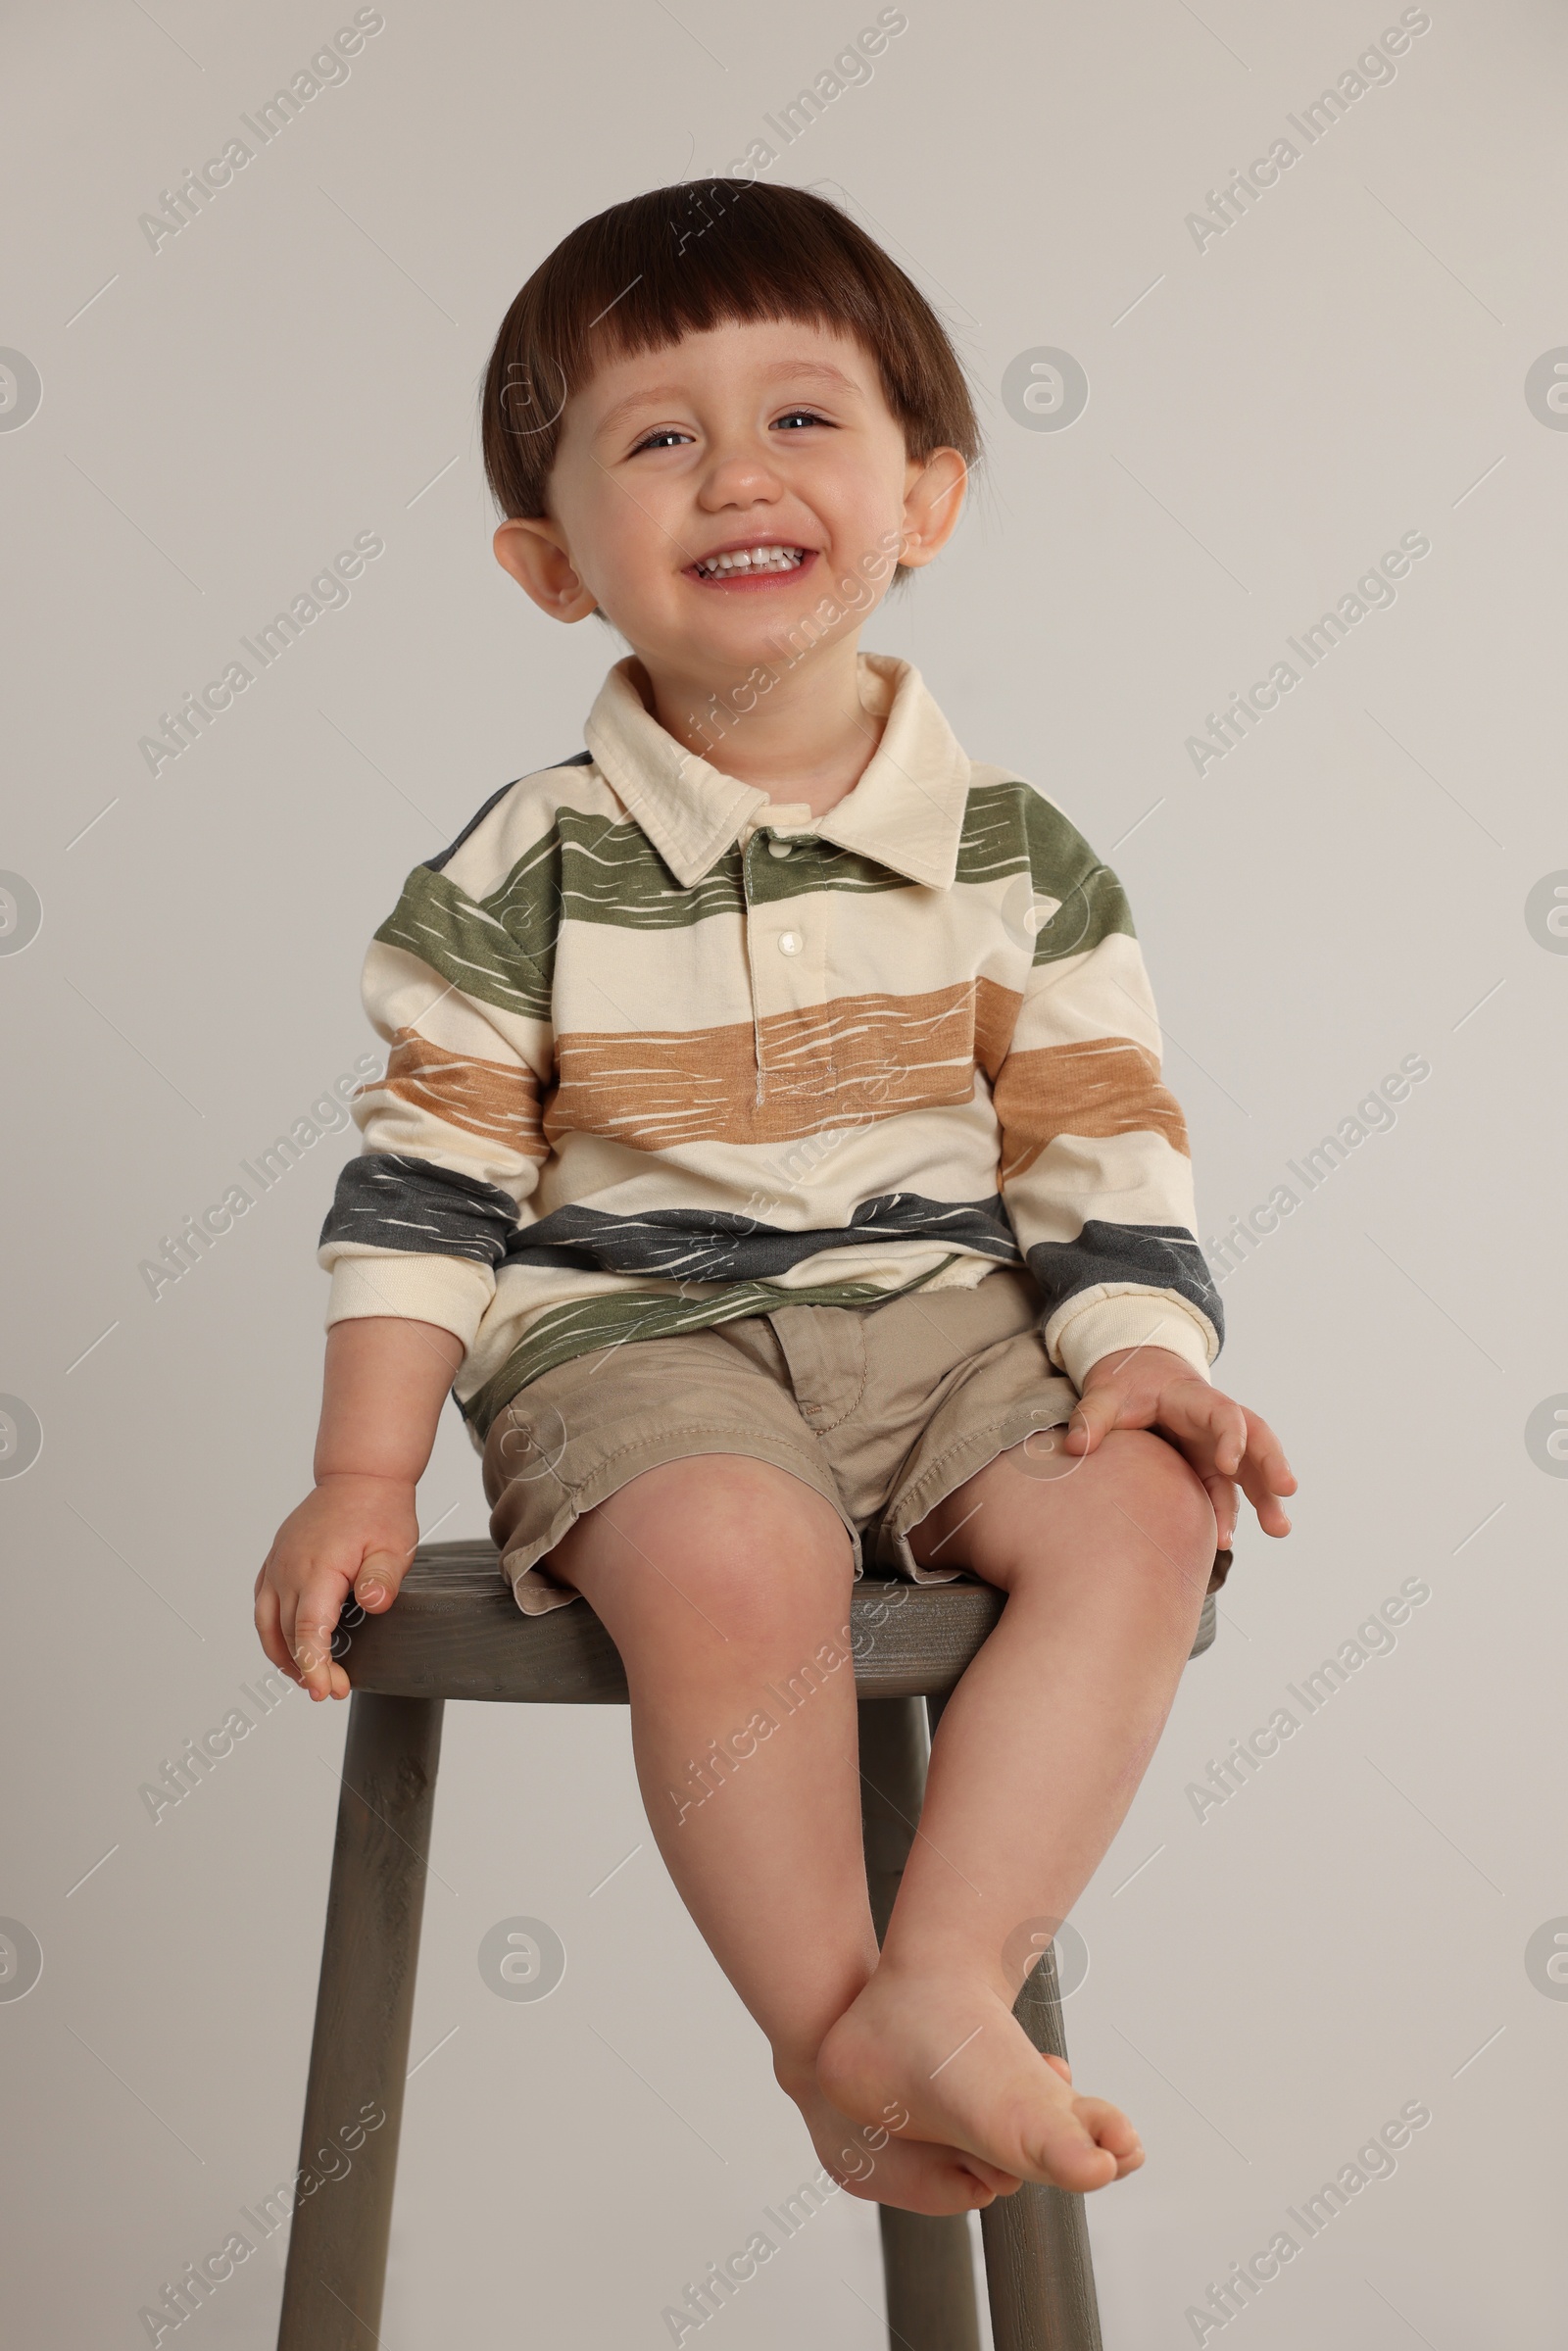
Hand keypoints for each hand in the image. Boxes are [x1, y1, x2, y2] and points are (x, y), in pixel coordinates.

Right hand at [253, 1473, 419, 1700]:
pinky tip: (290, 1645)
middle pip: (285, 1634)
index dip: (314, 1666)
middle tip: (331, 1690)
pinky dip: (272, 1631)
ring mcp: (277, 1564)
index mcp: (317, 1567)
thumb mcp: (394, 1545)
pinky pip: (263, 1604)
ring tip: (308, 1676)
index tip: (324, 1691)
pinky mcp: (276, 1561)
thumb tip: (373, 1603)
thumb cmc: (379, 1510)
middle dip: (305, 1669)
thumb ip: (383, 1578)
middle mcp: (288, 1568)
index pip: (307, 1630)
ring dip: (283, 1655)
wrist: (359, 1476)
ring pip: (266, 1623)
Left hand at [1066, 1346, 1294, 1544]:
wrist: (1136, 1381)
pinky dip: (1230, 1514)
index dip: (1231, 1435)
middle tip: (1286, 1490)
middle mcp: (1214, 1423)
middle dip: (1272, 1463)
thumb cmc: (1125, 1385)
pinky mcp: (1209, 1467)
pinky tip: (1225, 1542)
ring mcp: (1216, 1446)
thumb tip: (1074, 1447)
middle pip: (1256, 1438)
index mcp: (1194, 1399)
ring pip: (1250, 1471)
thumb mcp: (1105, 1392)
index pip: (1224, 1413)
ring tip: (1280, 1529)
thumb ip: (1091, 1416)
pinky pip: (1226, 1492)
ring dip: (1266, 1498)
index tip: (1227, 1464)